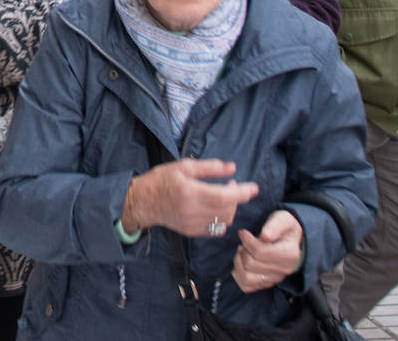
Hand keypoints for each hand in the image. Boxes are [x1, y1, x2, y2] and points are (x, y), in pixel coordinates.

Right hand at [121, 158, 257, 235]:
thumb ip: (210, 168)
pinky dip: (222, 219)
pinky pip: (217, 228)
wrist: (143, 201)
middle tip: (232, 185)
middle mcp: (194, 210)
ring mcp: (194, 224)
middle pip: (228, 208)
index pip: (226, 195)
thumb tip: (232, 168)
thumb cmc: (162, 180)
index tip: (254, 187)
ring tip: (224, 196)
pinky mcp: (193, 231)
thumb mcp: (184, 166)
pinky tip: (216, 208)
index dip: (243, 192)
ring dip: (231, 208)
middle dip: (237, 197)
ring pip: (225, 220)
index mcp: (192, 192)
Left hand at [233, 210, 303, 293]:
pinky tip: (241, 261)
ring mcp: (275, 279)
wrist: (289, 240)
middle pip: (250, 264)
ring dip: (238, 263)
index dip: (246, 240)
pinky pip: (246, 286)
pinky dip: (239, 274)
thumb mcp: (282, 219)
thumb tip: (266, 235)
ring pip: (246, 278)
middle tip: (244, 242)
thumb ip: (274, 226)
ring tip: (242, 252)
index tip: (243, 232)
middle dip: (243, 250)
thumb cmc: (284, 228)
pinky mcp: (266, 283)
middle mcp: (284, 270)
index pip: (260, 252)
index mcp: (290, 254)